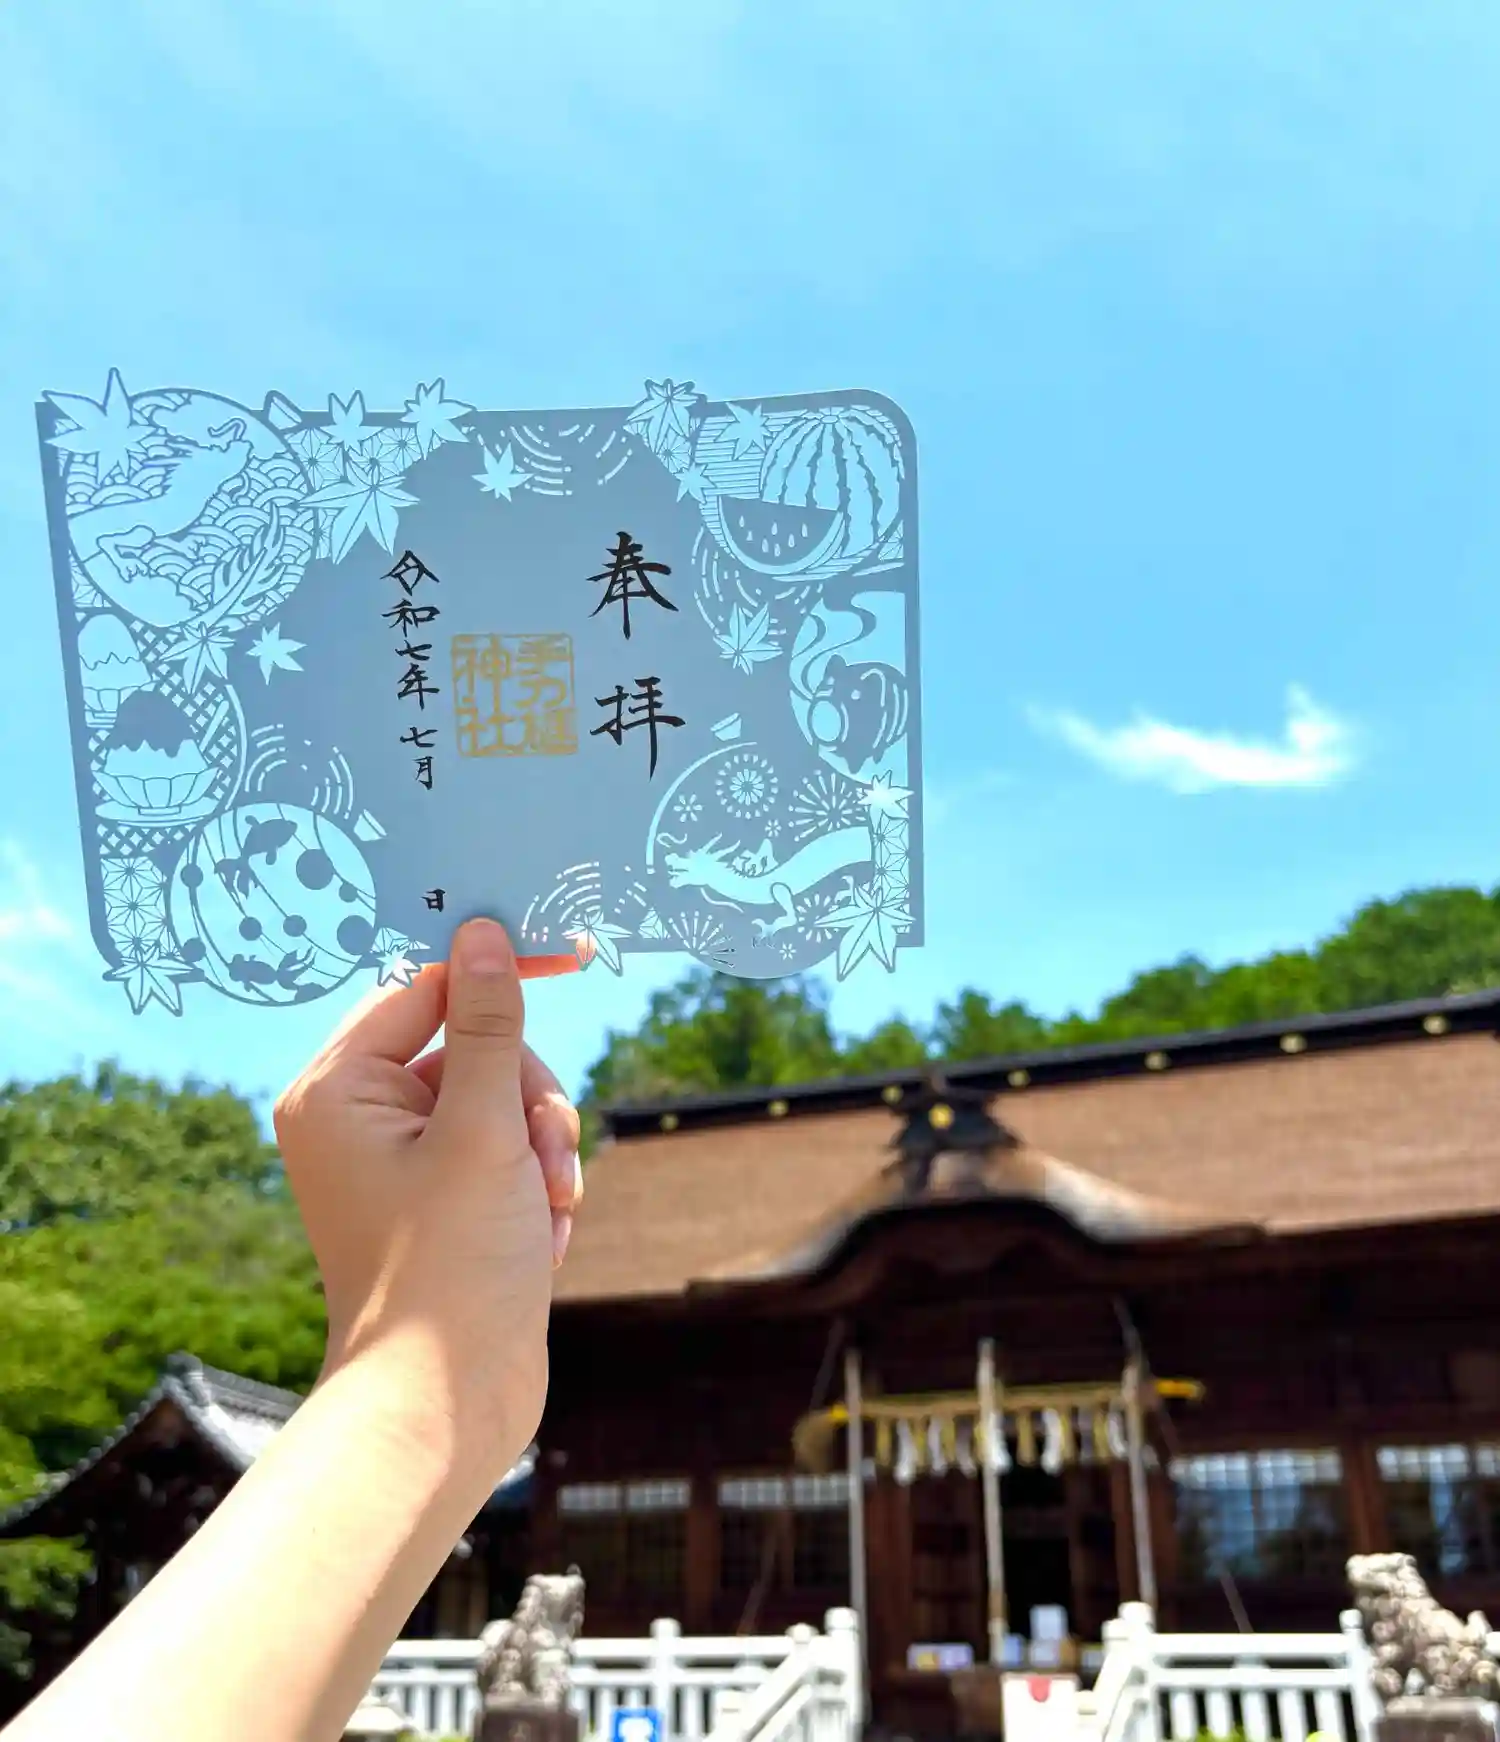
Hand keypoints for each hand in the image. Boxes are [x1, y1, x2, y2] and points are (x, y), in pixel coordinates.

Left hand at [274, 919, 580, 1461]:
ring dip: (541, 1146)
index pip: (423, 987)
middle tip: (541, 1153)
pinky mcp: (439, 1200)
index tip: (572, 948)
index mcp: (338, 1090)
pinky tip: (538, 1234)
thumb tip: (482, 932)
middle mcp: (358, 1119)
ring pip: (501, 1098)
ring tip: (547, 1205)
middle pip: (473, 1044)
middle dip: (526, 1096)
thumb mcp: (482, 1129)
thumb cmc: (449, 1268)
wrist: (449, 1403)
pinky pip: (505, 1149)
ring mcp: (401, 1162)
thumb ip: (487, 1023)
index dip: (496, 971)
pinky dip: (534, 1183)